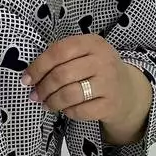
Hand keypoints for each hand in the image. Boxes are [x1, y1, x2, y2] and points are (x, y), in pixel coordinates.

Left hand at [22, 34, 152, 142]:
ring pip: (69, 94)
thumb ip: (61, 57)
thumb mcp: (85, 54)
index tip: (26, 79)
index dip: (38, 67)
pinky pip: (79, 111)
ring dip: (52, 102)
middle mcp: (103, 60)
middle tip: (36, 95)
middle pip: (61, 75)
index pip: (59, 51)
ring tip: (47, 104)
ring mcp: (109, 83)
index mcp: (93, 43)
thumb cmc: (97, 70)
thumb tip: (30, 76)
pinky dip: (67, 112)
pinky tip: (66, 109)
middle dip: (43, 87)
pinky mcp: (110, 105)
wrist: (128, 91)